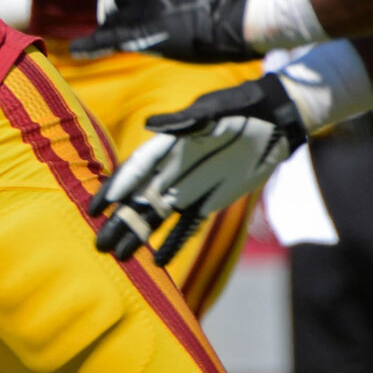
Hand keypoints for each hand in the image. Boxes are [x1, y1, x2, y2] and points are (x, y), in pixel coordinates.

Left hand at [70, 0, 254, 63]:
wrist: (241, 15)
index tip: (120, 6)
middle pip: (115, 1)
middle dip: (113, 13)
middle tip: (116, 26)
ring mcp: (144, 8)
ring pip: (114, 20)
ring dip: (112, 30)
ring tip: (108, 41)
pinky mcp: (146, 31)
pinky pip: (109, 38)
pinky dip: (91, 45)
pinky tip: (77, 51)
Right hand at [89, 73, 305, 263]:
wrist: (274, 121)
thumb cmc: (241, 109)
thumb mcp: (215, 111)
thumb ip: (186, 121)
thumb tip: (151, 125)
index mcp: (167, 146)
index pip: (136, 169)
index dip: (117, 188)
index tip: (97, 208)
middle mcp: (171, 169)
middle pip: (139, 199)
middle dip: (120, 221)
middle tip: (99, 244)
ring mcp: (189, 187)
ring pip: (157, 216)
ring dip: (139, 235)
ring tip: (119, 256)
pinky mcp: (209, 202)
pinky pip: (187, 226)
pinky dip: (174, 243)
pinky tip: (159, 263)